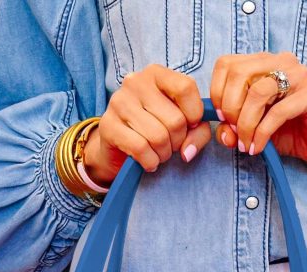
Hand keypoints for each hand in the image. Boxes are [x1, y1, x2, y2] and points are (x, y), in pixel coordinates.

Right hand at [83, 64, 212, 181]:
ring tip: (158, 153)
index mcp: (156, 74)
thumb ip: (198, 132)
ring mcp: (119, 102)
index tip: (190, 126)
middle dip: (178, 142)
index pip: (186, 88)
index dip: (195, 114)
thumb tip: (188, 151)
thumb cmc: (155, 131)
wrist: (117, 148)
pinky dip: (150, 161)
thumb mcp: (183, 126)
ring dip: (163, 154)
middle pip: (175, 119)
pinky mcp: (108, 125)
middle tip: (169, 145)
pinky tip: (148, 161)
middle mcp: (135, 82)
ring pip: (158, 137)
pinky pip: (141, 149)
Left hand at [209, 52, 306, 174]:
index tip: (221, 118)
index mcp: (263, 63)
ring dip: (245, 123)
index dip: (217, 92)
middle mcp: (280, 62)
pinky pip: (277, 112)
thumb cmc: (286, 132)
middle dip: (229, 108)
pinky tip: (258, 147)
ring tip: (246, 143)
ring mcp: (298, 75)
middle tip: (235, 132)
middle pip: (238, 74)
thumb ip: (232, 128)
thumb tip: (223, 131)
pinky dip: (262, 133)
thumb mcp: (251, 130)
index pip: (226, 64)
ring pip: (257, 92)